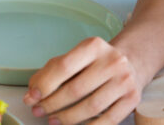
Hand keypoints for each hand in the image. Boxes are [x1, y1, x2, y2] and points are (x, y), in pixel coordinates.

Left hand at [25, 37, 143, 123]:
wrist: (131, 62)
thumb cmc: (94, 62)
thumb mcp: (72, 58)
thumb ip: (49, 73)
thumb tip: (31, 95)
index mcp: (93, 46)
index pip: (63, 67)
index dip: (45, 85)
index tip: (32, 97)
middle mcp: (112, 62)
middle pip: (76, 89)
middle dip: (52, 104)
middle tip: (38, 111)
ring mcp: (125, 81)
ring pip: (92, 106)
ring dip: (68, 118)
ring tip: (52, 120)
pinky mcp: (133, 98)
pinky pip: (109, 119)